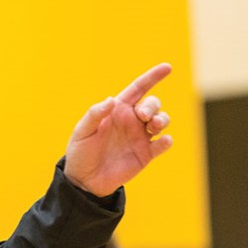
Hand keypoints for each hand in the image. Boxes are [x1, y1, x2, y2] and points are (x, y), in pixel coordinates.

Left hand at [64, 63, 173, 196]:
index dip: (152, 77)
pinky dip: (166, 141)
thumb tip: (110, 100)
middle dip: (153, 105)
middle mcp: (132, 121)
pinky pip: (163, 144)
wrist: (84, 180)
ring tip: (154, 125)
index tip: (167, 67)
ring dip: (162, 119)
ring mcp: (140, 137)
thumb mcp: (82, 132)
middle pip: (153, 104)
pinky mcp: (146, 154)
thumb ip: (95, 115)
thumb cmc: (80, 152)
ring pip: (162, 120)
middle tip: (143, 115)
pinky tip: (162, 141)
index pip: (138, 89)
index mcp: (117, 110)